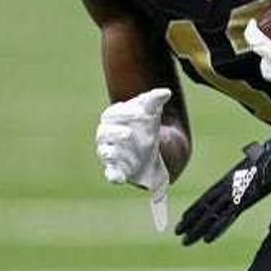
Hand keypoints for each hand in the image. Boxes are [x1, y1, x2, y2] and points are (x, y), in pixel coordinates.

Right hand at [96, 88, 171, 230]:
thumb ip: (155, 100)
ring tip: (130, 154)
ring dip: (115, 153)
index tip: (141, 113)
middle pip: (104, 133)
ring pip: (106, 153)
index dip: (125, 113)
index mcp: (113, 118)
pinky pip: (111, 174)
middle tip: (128, 133)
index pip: (113, 113)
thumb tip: (166, 91)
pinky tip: (120, 178)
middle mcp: (107, 135)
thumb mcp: (151, 111)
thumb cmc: (145, 123)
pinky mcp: (115, 170)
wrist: (148, 147)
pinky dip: (114, 176)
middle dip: (115, 133)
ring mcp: (110, 153)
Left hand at [175, 137, 270, 244]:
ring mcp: (236, 193)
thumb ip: (251, 172)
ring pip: (211, 214)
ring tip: (185, 241)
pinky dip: (216, 229)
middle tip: (177, 232)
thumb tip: (252, 172)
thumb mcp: (259, 164)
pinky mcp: (246, 199)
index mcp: (231, 178)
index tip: (184, 217)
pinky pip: (227, 218)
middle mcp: (229, 186)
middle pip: (205, 206)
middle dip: (191, 220)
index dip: (196, 207)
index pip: (208, 196)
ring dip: (197, 229)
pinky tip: (207, 240)